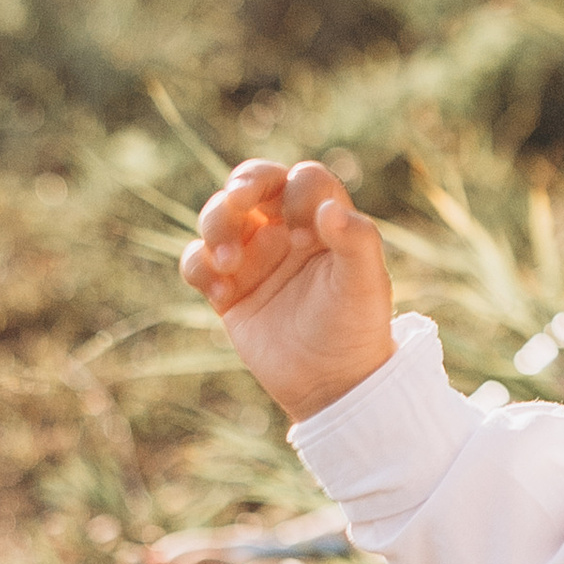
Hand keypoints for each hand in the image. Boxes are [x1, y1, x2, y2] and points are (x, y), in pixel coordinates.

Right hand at [181, 159, 395, 422]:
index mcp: (325, 221)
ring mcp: (254, 257)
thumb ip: (356, 241)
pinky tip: (221, 297)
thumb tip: (329, 209)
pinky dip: (199, 268)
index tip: (303, 234)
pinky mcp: (228, 288)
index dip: (296, 193)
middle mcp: (287, 231)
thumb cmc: (357, 328)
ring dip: (215, 227)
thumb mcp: (366, 284)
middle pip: (252, 183)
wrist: (331, 383)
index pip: (302, 180)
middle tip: (236, 202)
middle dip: (240, 186)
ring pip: (218, 216)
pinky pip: (197, 260)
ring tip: (229, 264)